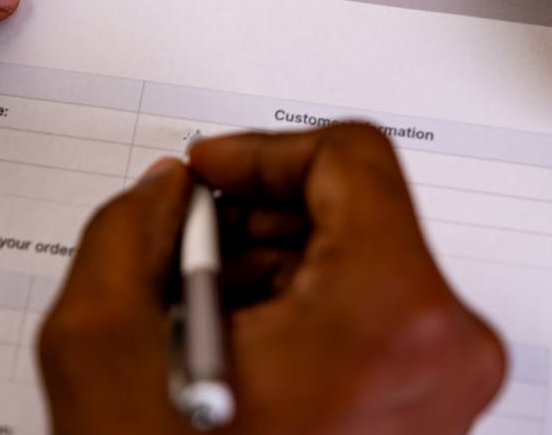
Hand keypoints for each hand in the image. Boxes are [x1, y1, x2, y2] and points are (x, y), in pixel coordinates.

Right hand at [40, 124, 504, 434]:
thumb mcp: (101, 348)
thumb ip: (128, 231)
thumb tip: (171, 192)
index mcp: (387, 315)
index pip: (350, 155)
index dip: (265, 150)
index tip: (213, 172)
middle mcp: (445, 346)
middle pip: (354, 208)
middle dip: (258, 216)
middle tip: (187, 246)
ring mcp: (450, 381)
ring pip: (359, 258)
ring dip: (272, 264)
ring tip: (200, 312)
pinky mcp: (435, 402)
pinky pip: (370, 309)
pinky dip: (301, 306)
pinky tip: (237, 344)